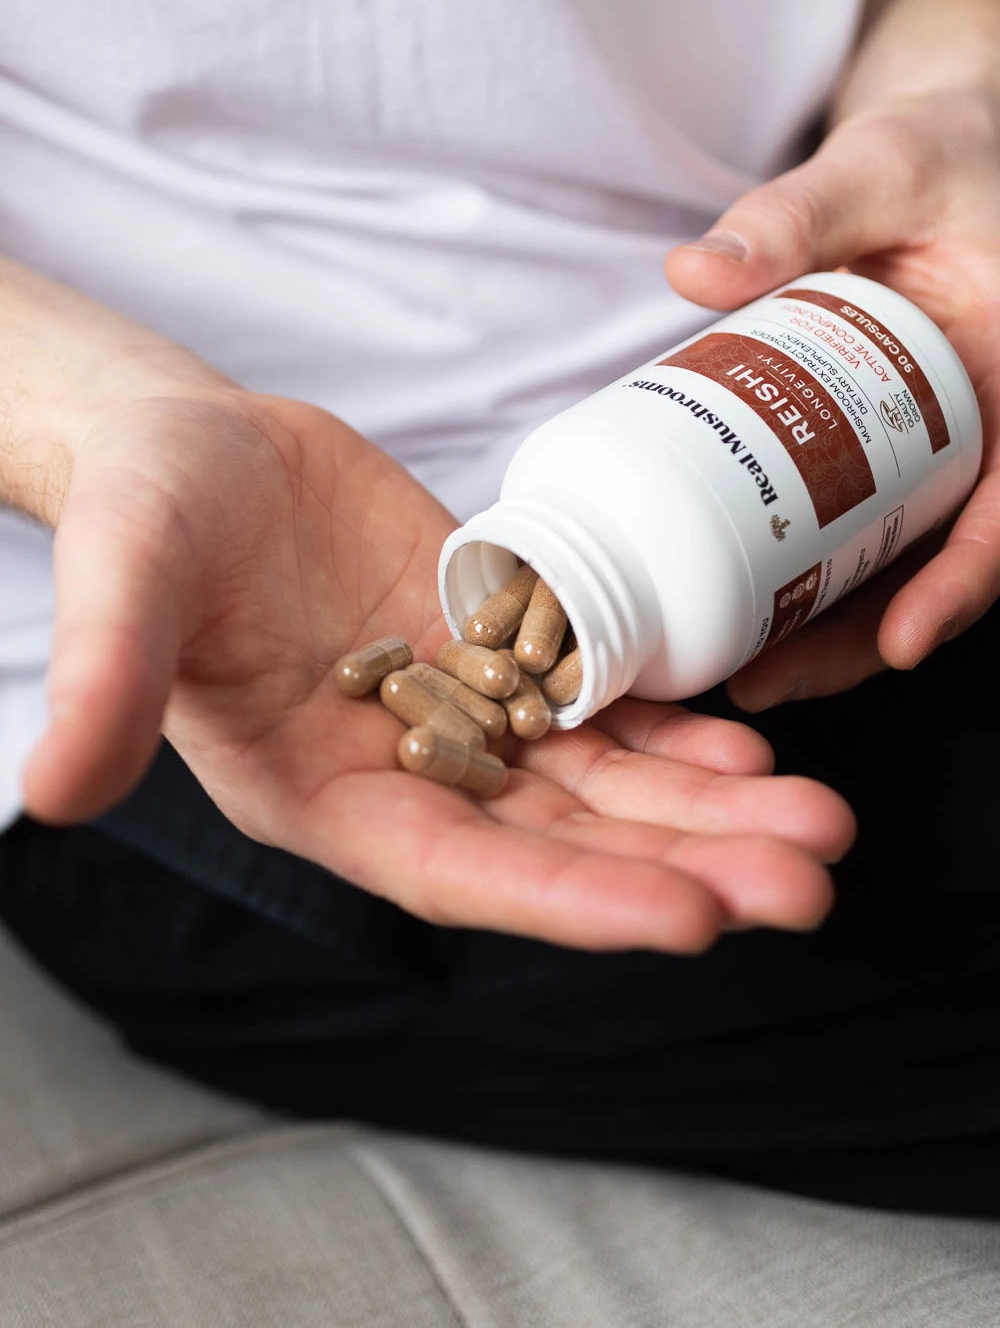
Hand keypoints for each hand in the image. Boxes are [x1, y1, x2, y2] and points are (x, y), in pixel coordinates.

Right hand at [23, 389, 853, 951]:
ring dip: (703, 811)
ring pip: (593, 784)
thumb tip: (54, 786)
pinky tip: (747, 747)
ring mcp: (454, 717)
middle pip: (556, 844)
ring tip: (815, 824)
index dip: (566, 900)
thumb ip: (106, 676)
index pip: (455, 870)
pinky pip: (591, 707)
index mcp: (315, 792)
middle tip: (805, 880)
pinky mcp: (490, 651)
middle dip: (679, 867)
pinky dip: (668, 732)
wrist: (196, 453)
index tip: (686, 920)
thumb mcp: (123, 577)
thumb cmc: (146, 514)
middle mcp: (399, 775)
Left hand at [665, 90, 999, 709]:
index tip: (903, 640)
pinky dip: (814, 571)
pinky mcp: (898, 449)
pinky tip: (744, 600)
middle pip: (943, 563)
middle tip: (766, 677)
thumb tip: (694, 270)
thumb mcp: (883, 166)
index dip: (964, 582)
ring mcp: (945, 449)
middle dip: (861, 638)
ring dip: (829, 626)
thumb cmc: (943, 155)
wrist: (943, 157)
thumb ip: (799, 212)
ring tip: (742, 667)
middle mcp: (995, 433)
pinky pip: (866, 525)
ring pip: (900, 561)